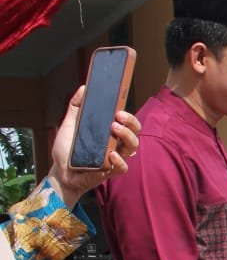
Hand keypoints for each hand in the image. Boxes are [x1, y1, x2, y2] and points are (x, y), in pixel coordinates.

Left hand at [46, 86, 140, 207]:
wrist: (59, 170)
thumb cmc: (67, 148)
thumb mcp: (70, 123)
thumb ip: (76, 106)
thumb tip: (84, 87)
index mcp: (110, 133)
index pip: (128, 122)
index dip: (129, 115)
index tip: (119, 107)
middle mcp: (116, 144)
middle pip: (135, 133)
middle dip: (130, 123)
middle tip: (118, 116)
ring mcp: (115, 158)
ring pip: (132, 148)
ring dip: (126, 136)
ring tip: (114, 128)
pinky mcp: (110, 172)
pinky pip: (122, 167)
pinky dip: (119, 161)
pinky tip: (111, 155)